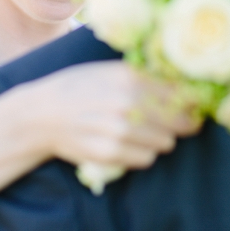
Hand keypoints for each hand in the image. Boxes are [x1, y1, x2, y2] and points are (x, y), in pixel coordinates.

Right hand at [22, 61, 199, 169]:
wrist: (40, 114)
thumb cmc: (76, 89)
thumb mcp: (108, 71)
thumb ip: (145, 77)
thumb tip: (188, 90)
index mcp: (130, 78)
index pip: (183, 96)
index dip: (189, 105)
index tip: (186, 109)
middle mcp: (127, 103)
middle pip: (179, 123)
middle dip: (173, 125)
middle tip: (156, 123)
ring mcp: (119, 131)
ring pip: (164, 144)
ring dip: (155, 140)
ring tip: (133, 132)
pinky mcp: (110, 153)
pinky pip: (146, 159)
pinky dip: (139, 154)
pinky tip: (121, 143)